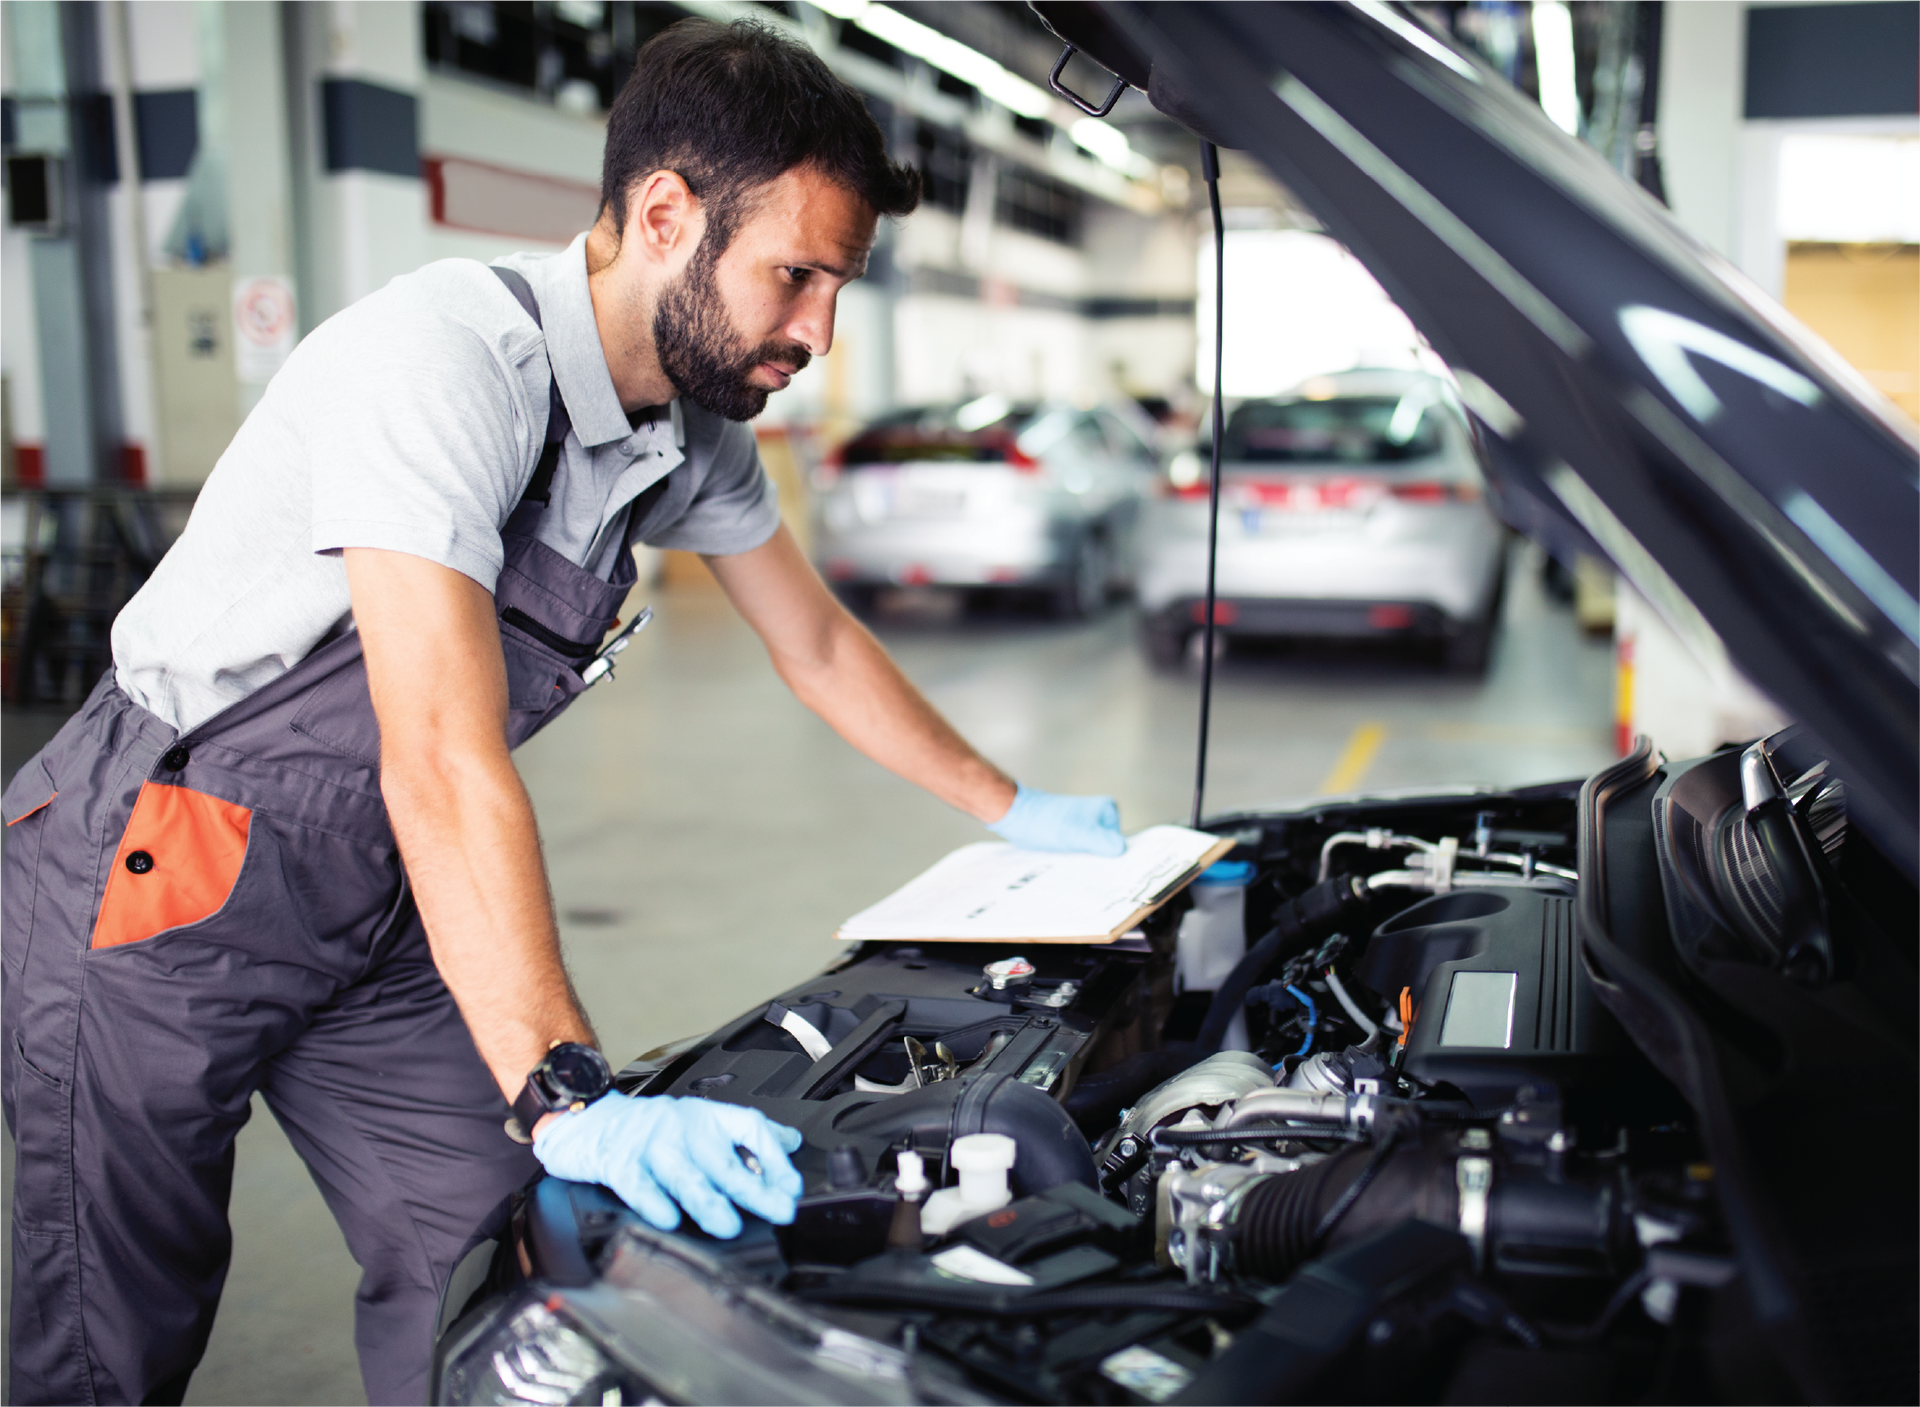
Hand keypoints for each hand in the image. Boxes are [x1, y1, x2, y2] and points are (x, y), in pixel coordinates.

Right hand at [533, 1093, 803, 1237]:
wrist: (586, 1118)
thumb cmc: (646, 1127)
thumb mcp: (699, 1120)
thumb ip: (744, 1134)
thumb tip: (789, 1143)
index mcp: (707, 1117)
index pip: (750, 1129)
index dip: (775, 1158)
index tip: (792, 1186)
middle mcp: (683, 1127)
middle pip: (723, 1159)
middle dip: (754, 1188)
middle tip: (778, 1210)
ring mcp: (651, 1145)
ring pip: (685, 1175)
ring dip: (709, 1201)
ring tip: (728, 1225)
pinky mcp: (619, 1163)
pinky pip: (639, 1185)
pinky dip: (655, 1203)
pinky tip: (669, 1219)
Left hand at [987, 784, 1125, 856]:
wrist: (1018, 815)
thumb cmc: (1045, 821)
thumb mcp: (1076, 834)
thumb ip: (1100, 841)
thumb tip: (1121, 849)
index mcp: (1109, 810)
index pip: (1120, 843)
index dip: (1114, 860)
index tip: (1107, 876)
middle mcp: (1102, 815)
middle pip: (1108, 849)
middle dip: (1099, 861)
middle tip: (1086, 869)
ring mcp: (1088, 824)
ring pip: (1094, 852)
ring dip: (1087, 862)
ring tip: (1074, 865)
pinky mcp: (1076, 833)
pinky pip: (1082, 850)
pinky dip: (1077, 858)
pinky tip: (1069, 864)